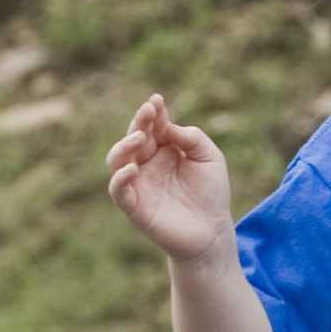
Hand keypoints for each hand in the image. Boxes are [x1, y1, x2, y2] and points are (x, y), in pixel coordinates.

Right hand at [104, 94, 233, 264]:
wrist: (213, 231)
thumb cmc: (211, 193)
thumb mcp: (210, 158)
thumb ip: (192, 138)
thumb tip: (168, 127)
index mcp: (163, 150)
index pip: (152, 126)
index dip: (153, 113)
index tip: (157, 100)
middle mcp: (146, 164)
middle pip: (133, 138)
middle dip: (139, 123)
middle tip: (149, 112)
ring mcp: (138, 183)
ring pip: (117, 159)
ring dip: (125, 145)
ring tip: (141, 137)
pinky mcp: (134, 205)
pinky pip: (117, 189)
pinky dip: (120, 177)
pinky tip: (132, 168)